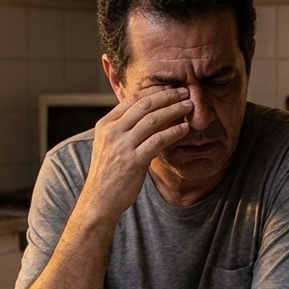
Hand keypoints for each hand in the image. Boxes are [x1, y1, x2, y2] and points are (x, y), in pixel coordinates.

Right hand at [84, 87, 192, 216]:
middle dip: (167, 96)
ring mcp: (122, 146)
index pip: (132, 100)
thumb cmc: (108, 174)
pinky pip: (158, 140)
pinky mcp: (133, 161)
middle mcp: (112, 132)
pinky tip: (185, 128)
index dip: (154, 91)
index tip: (170, 88)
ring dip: (174, 110)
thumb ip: (123, 129)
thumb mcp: (109, 145)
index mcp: (105, 124)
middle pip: (144, 105)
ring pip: (153, 120)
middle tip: (184, 92)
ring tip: (189, 107)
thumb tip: (147, 115)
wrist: (99, 200)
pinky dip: (174, 132)